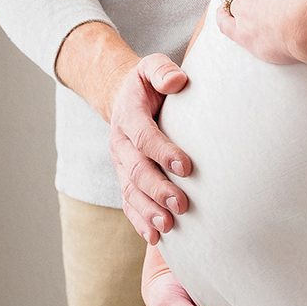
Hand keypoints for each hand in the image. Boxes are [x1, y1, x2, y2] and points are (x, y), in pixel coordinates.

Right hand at [107, 53, 194, 244]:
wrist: (124, 97)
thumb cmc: (148, 84)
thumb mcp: (151, 67)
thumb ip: (162, 71)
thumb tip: (177, 81)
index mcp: (128, 115)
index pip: (144, 136)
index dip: (163, 151)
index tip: (186, 166)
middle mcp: (120, 143)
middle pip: (136, 170)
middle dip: (158, 188)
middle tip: (181, 204)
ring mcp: (120, 164)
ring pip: (130, 191)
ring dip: (149, 211)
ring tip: (168, 227)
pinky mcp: (125, 179)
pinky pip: (129, 203)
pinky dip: (140, 221)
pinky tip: (155, 238)